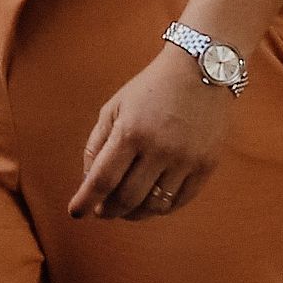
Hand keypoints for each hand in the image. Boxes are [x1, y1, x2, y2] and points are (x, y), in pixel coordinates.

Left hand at [68, 48, 237, 219]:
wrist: (202, 69)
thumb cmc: (151, 88)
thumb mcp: (115, 106)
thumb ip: (97, 143)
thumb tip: (89, 181)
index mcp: (130, 132)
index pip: (102, 179)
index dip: (86, 200)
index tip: (76, 212)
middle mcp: (159, 149)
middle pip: (128, 198)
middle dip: (110, 211)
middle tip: (102, 211)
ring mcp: (185, 159)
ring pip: (155, 205)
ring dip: (135, 213)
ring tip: (125, 210)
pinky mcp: (207, 165)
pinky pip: (181, 200)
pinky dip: (162, 208)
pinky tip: (151, 203)